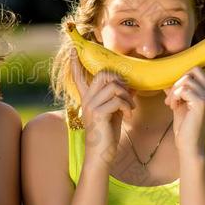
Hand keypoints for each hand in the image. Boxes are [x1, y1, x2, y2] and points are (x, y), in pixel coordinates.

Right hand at [71, 48, 134, 166]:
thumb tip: (131, 86)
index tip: (73, 49)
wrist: (101, 155)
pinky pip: (117, 100)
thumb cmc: (107, 134)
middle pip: (103, 74)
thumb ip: (118, 98)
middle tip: (128, 95)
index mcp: (87, 98)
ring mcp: (91, 106)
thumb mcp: (113, 113)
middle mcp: (86, 100)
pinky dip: (128, 106)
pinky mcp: (98, 114)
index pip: (78, 76)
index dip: (76, 63)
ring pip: (113, 86)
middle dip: (120, 81)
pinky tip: (128, 116)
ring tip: (130, 108)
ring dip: (128, 96)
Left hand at [164, 49, 204, 156]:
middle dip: (180, 79)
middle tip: (172, 95)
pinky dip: (174, 96)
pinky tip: (172, 106)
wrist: (188, 144)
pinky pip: (183, 88)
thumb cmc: (185, 126)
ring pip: (187, 78)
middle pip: (196, 69)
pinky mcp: (202, 102)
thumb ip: (178, 91)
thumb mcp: (181, 104)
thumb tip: (168, 81)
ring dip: (174, 90)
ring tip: (171, 103)